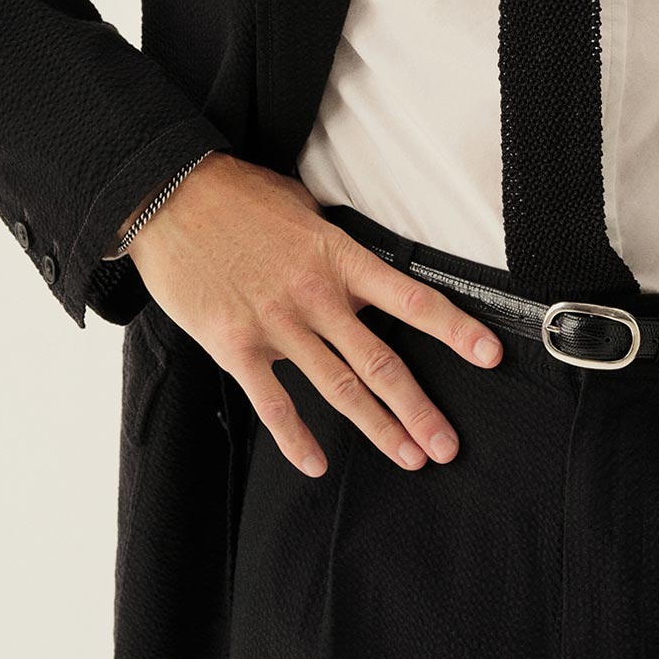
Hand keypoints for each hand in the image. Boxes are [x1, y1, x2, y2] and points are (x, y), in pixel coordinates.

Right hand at [127, 156, 503, 477]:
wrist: (169, 195)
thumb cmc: (237, 197)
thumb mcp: (303, 208)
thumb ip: (334, 245)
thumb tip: (358, 262)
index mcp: (339, 259)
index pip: (412, 300)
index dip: (456, 330)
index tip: (489, 355)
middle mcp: (317, 297)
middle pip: (382, 364)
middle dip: (419, 410)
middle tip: (447, 445)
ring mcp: (277, 325)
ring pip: (339, 388)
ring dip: (378, 428)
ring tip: (409, 456)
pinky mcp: (236, 346)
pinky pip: (273, 402)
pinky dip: (296, 437)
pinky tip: (317, 462)